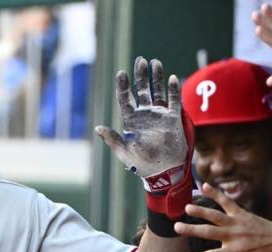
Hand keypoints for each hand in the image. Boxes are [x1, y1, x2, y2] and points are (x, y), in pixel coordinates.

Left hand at [95, 57, 187, 189]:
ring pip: (157, 92)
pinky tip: (172, 78)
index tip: (121, 74)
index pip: (126, 99)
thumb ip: (112, 139)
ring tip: (155, 62)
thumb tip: (98, 128)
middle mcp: (145, 115)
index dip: (123, 86)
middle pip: (142, 90)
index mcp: (132, 121)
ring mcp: (160, 116)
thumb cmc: (142, 164)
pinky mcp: (173, 119)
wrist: (163, 171)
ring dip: (156, 78)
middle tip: (140, 60)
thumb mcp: (124, 151)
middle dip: (141, 75)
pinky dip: (173, 90)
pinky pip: (174, 101)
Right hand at [174, 183, 271, 251]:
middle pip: (209, 233)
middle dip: (192, 229)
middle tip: (177, 227)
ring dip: (201, 210)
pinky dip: (216, 193)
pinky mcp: (242, 213)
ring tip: (186, 206)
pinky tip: (203, 185)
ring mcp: (238, 223)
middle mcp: (234, 236)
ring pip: (215, 215)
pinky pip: (227, 201)